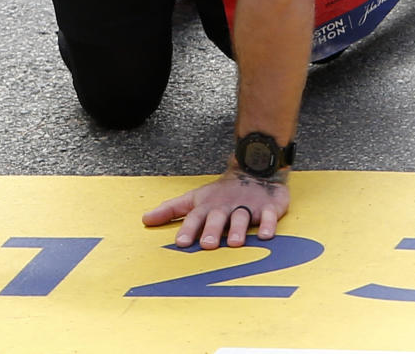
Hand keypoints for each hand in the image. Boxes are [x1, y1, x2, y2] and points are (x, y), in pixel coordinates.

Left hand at [142, 168, 289, 248]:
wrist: (253, 170)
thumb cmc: (220, 193)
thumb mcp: (193, 198)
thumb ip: (170, 210)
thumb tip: (145, 220)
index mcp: (207, 205)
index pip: (195, 217)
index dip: (188, 229)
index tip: (181, 243)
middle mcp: (226, 206)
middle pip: (218, 218)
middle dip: (213, 231)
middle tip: (208, 245)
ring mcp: (247, 206)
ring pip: (242, 217)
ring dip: (239, 229)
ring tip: (236, 243)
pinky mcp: (268, 207)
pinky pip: (269, 216)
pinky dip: (269, 225)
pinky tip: (267, 236)